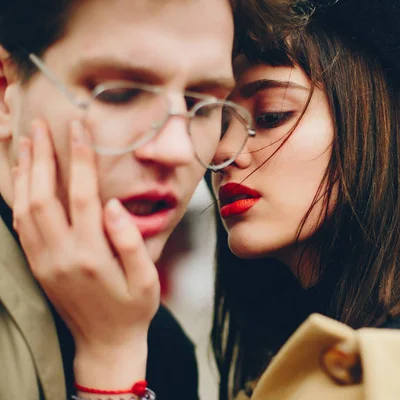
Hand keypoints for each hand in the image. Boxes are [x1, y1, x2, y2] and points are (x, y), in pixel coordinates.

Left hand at [12, 120, 159, 387]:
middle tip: (40, 125)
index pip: (84, 196)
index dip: (81, 159)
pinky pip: (20, 225)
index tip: (79, 128)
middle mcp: (61, 255)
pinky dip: (17, 196)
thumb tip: (113, 205)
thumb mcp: (146, 279)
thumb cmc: (133, 308)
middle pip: (44, 196)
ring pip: (24, 208)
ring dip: (24, 173)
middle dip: (41, 156)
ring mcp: (44, 261)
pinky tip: (22, 178)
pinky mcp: (37, 265)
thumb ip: (130, 242)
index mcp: (92, 255)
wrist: (105, 342)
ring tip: (25, 141)